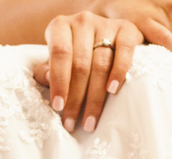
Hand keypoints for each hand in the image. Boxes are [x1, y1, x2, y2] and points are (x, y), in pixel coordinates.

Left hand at [35, 13, 143, 132]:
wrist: (109, 37)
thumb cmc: (79, 54)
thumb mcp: (60, 61)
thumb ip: (48, 70)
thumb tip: (45, 80)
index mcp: (60, 26)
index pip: (59, 54)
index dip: (59, 81)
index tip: (58, 107)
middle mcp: (82, 21)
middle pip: (80, 64)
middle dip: (76, 98)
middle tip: (72, 123)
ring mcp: (105, 24)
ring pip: (100, 64)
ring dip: (95, 97)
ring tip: (90, 121)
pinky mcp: (126, 29)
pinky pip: (123, 51)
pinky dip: (118, 72)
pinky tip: (112, 91)